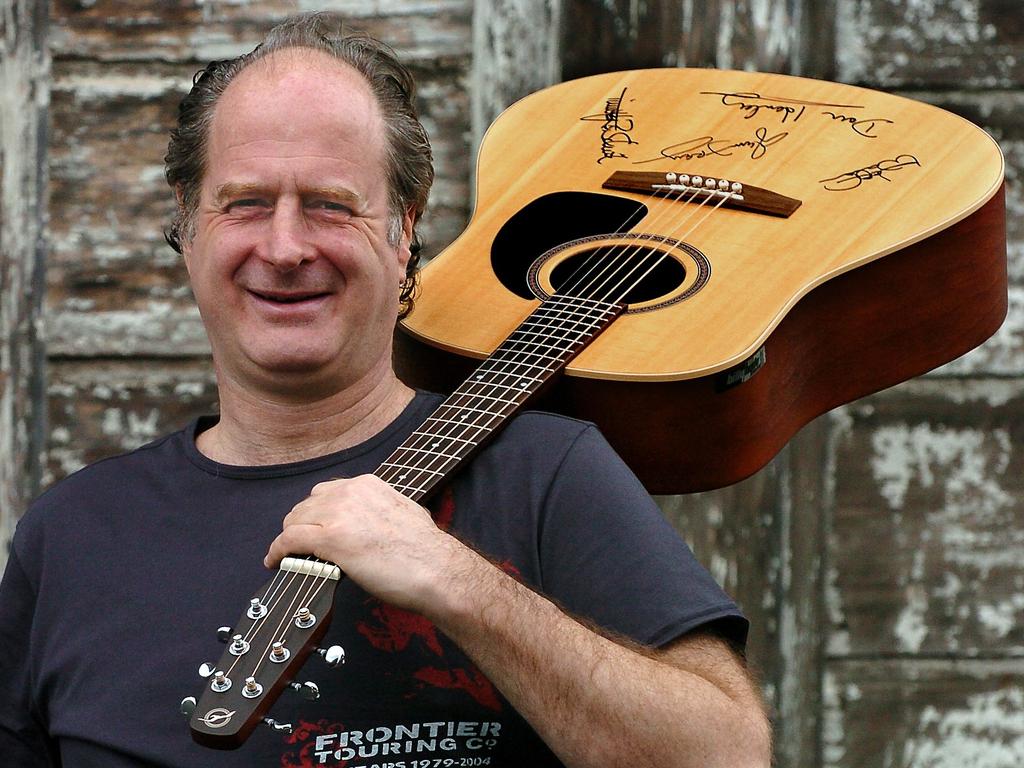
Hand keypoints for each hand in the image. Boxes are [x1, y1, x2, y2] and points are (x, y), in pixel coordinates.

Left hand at [264, 474, 468, 611]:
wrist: (435, 568)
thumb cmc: (425, 550)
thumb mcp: (404, 511)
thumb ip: (380, 509)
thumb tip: (371, 523)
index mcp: (367, 484)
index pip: (326, 493)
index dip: (316, 514)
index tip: (314, 528)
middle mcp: (349, 493)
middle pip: (306, 505)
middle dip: (301, 526)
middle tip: (300, 547)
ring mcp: (338, 514)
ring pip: (293, 521)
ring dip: (288, 539)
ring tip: (287, 556)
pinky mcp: (329, 539)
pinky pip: (288, 541)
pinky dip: (277, 552)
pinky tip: (274, 562)